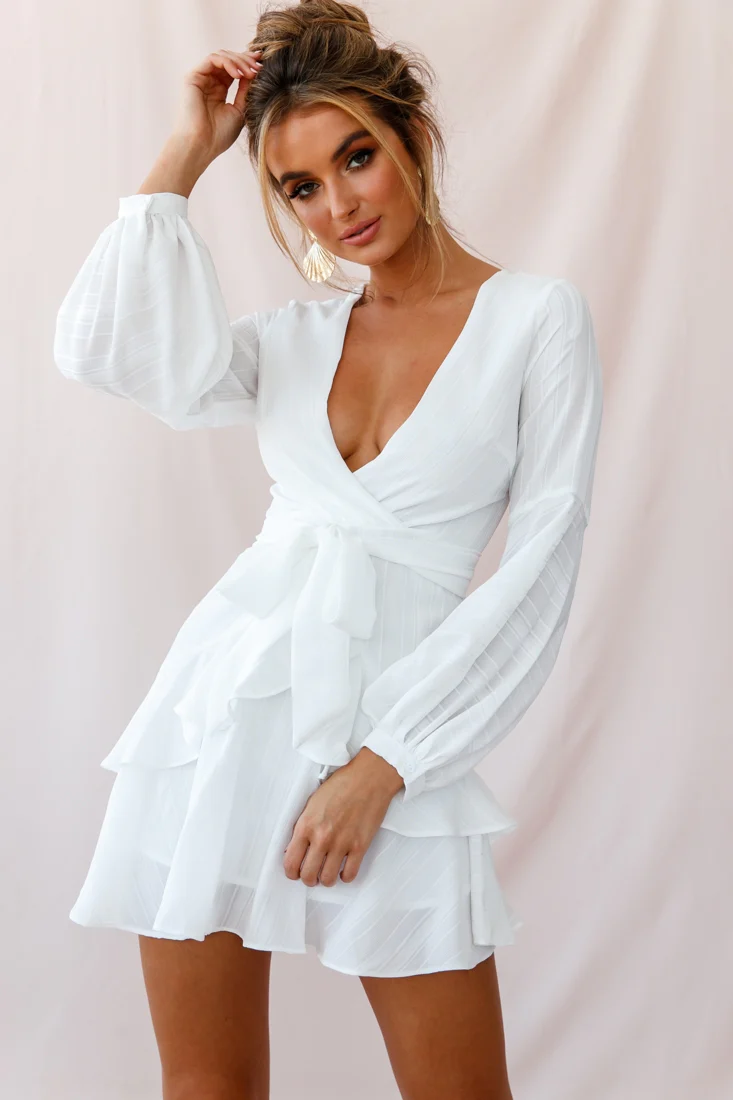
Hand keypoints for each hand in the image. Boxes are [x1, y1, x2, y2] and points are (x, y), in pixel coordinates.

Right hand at [170, 47, 263, 165]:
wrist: (202, 145)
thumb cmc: (219, 135)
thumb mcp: (240, 110)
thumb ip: (246, 91)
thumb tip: (255, 72)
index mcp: (218, 91)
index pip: (234, 70)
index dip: (248, 64)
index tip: (263, 64)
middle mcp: (209, 82)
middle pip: (229, 59)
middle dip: (246, 60)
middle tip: (259, 66)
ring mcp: (200, 78)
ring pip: (221, 56)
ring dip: (239, 61)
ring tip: (250, 72)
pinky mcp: (193, 77)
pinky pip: (212, 59)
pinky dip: (227, 63)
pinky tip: (238, 74)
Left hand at [283, 748, 403, 886]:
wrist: (368, 777)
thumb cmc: (341, 785)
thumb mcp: (312, 803)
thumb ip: (303, 826)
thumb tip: (296, 848)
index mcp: (306, 825)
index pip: (291, 862)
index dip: (291, 872)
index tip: (295, 872)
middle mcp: (321, 837)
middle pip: (308, 875)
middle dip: (308, 878)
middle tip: (312, 874)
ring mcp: (341, 843)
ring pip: (328, 879)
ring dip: (327, 879)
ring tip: (329, 872)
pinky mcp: (360, 846)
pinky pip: (350, 875)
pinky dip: (346, 876)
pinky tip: (345, 869)